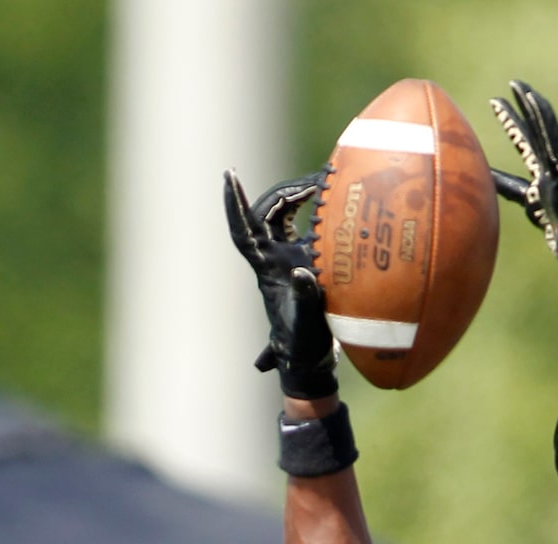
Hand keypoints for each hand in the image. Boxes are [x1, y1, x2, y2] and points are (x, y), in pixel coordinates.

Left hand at [223, 168, 337, 399]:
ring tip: (322, 185)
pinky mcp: (298, 259)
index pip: (243, 230)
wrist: (307, 355)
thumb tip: (302, 274)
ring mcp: (282, 257)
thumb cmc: (303, 341)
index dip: (234, 202)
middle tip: (312, 183)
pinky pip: (299, 226)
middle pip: (265, 213)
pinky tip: (328, 201)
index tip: (229, 174)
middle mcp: (269, 257)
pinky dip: (309, 210)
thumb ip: (304, 296)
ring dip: (297, 198)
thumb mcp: (306, 320)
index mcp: (265, 268)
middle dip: (284, 192)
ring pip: (280, 216)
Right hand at [488, 81, 557, 318]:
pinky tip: (486, 174)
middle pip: (543, 145)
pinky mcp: (549, 213)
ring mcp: (556, 199)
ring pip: (533, 157)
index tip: (531, 102)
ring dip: (517, 131)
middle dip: (528, 115)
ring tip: (497, 105)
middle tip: (512, 84)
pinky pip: (521, 189)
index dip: (545, 130)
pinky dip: (503, 177)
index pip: (556, 154)